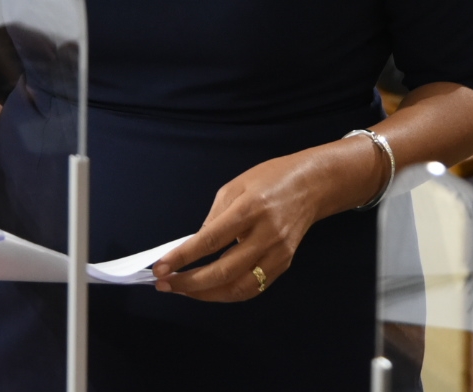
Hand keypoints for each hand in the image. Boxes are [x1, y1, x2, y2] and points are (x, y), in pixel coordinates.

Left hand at [151, 143, 377, 302]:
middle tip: (164, 284)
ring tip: (183, 291)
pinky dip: (227, 293)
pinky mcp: (284, 264)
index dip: (183, 257)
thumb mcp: (235, 186)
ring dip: (207, 295)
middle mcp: (265, 235)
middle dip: (190, 283)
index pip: (211, 241)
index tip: (160, 268)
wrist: (312, 185)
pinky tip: (209, 290)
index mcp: (249, 209)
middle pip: (224, 271)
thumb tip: (193, 246)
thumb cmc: (270, 179)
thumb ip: (214, 218)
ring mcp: (278, 254)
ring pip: (240, 288)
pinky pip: (253, 288)